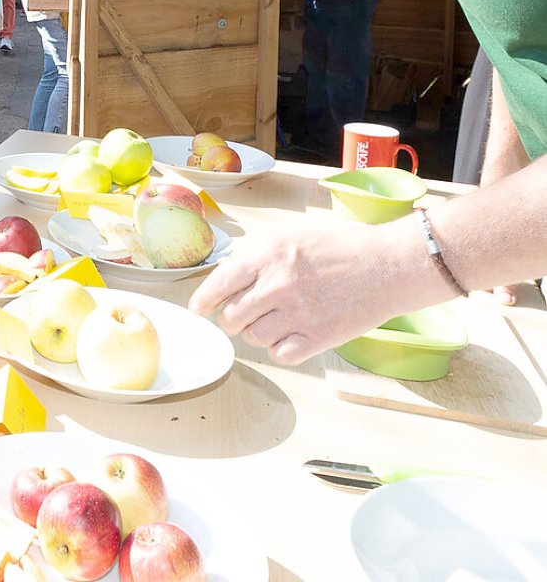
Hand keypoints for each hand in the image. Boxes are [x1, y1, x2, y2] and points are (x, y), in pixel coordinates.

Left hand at [187, 219, 424, 363]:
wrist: (389, 265)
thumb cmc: (342, 246)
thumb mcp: (291, 235)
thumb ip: (257, 255)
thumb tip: (227, 276)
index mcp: (267, 255)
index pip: (219, 284)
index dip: (204, 301)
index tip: (200, 309)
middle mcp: (278, 285)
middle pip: (232, 317)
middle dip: (233, 319)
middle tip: (244, 316)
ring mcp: (298, 313)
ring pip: (254, 338)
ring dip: (259, 333)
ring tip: (278, 320)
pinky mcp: (320, 337)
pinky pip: (281, 355)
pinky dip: (282, 349)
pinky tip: (294, 334)